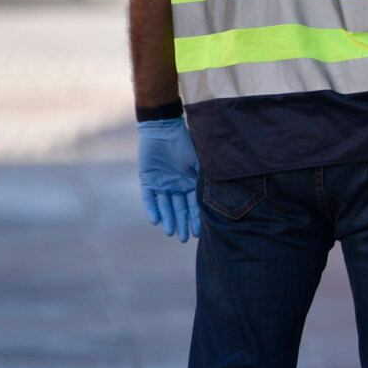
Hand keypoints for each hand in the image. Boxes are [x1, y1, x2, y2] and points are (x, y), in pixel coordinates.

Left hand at [137, 117, 201, 243]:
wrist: (164, 129)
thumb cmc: (186, 143)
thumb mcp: (200, 161)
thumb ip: (205, 178)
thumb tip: (219, 196)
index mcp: (190, 182)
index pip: (194, 205)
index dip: (196, 218)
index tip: (199, 232)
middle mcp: (176, 186)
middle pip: (179, 209)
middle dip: (183, 223)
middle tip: (184, 238)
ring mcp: (162, 184)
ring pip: (165, 206)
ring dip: (168, 219)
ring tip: (171, 232)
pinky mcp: (148, 181)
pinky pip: (149, 199)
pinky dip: (152, 209)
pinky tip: (156, 220)